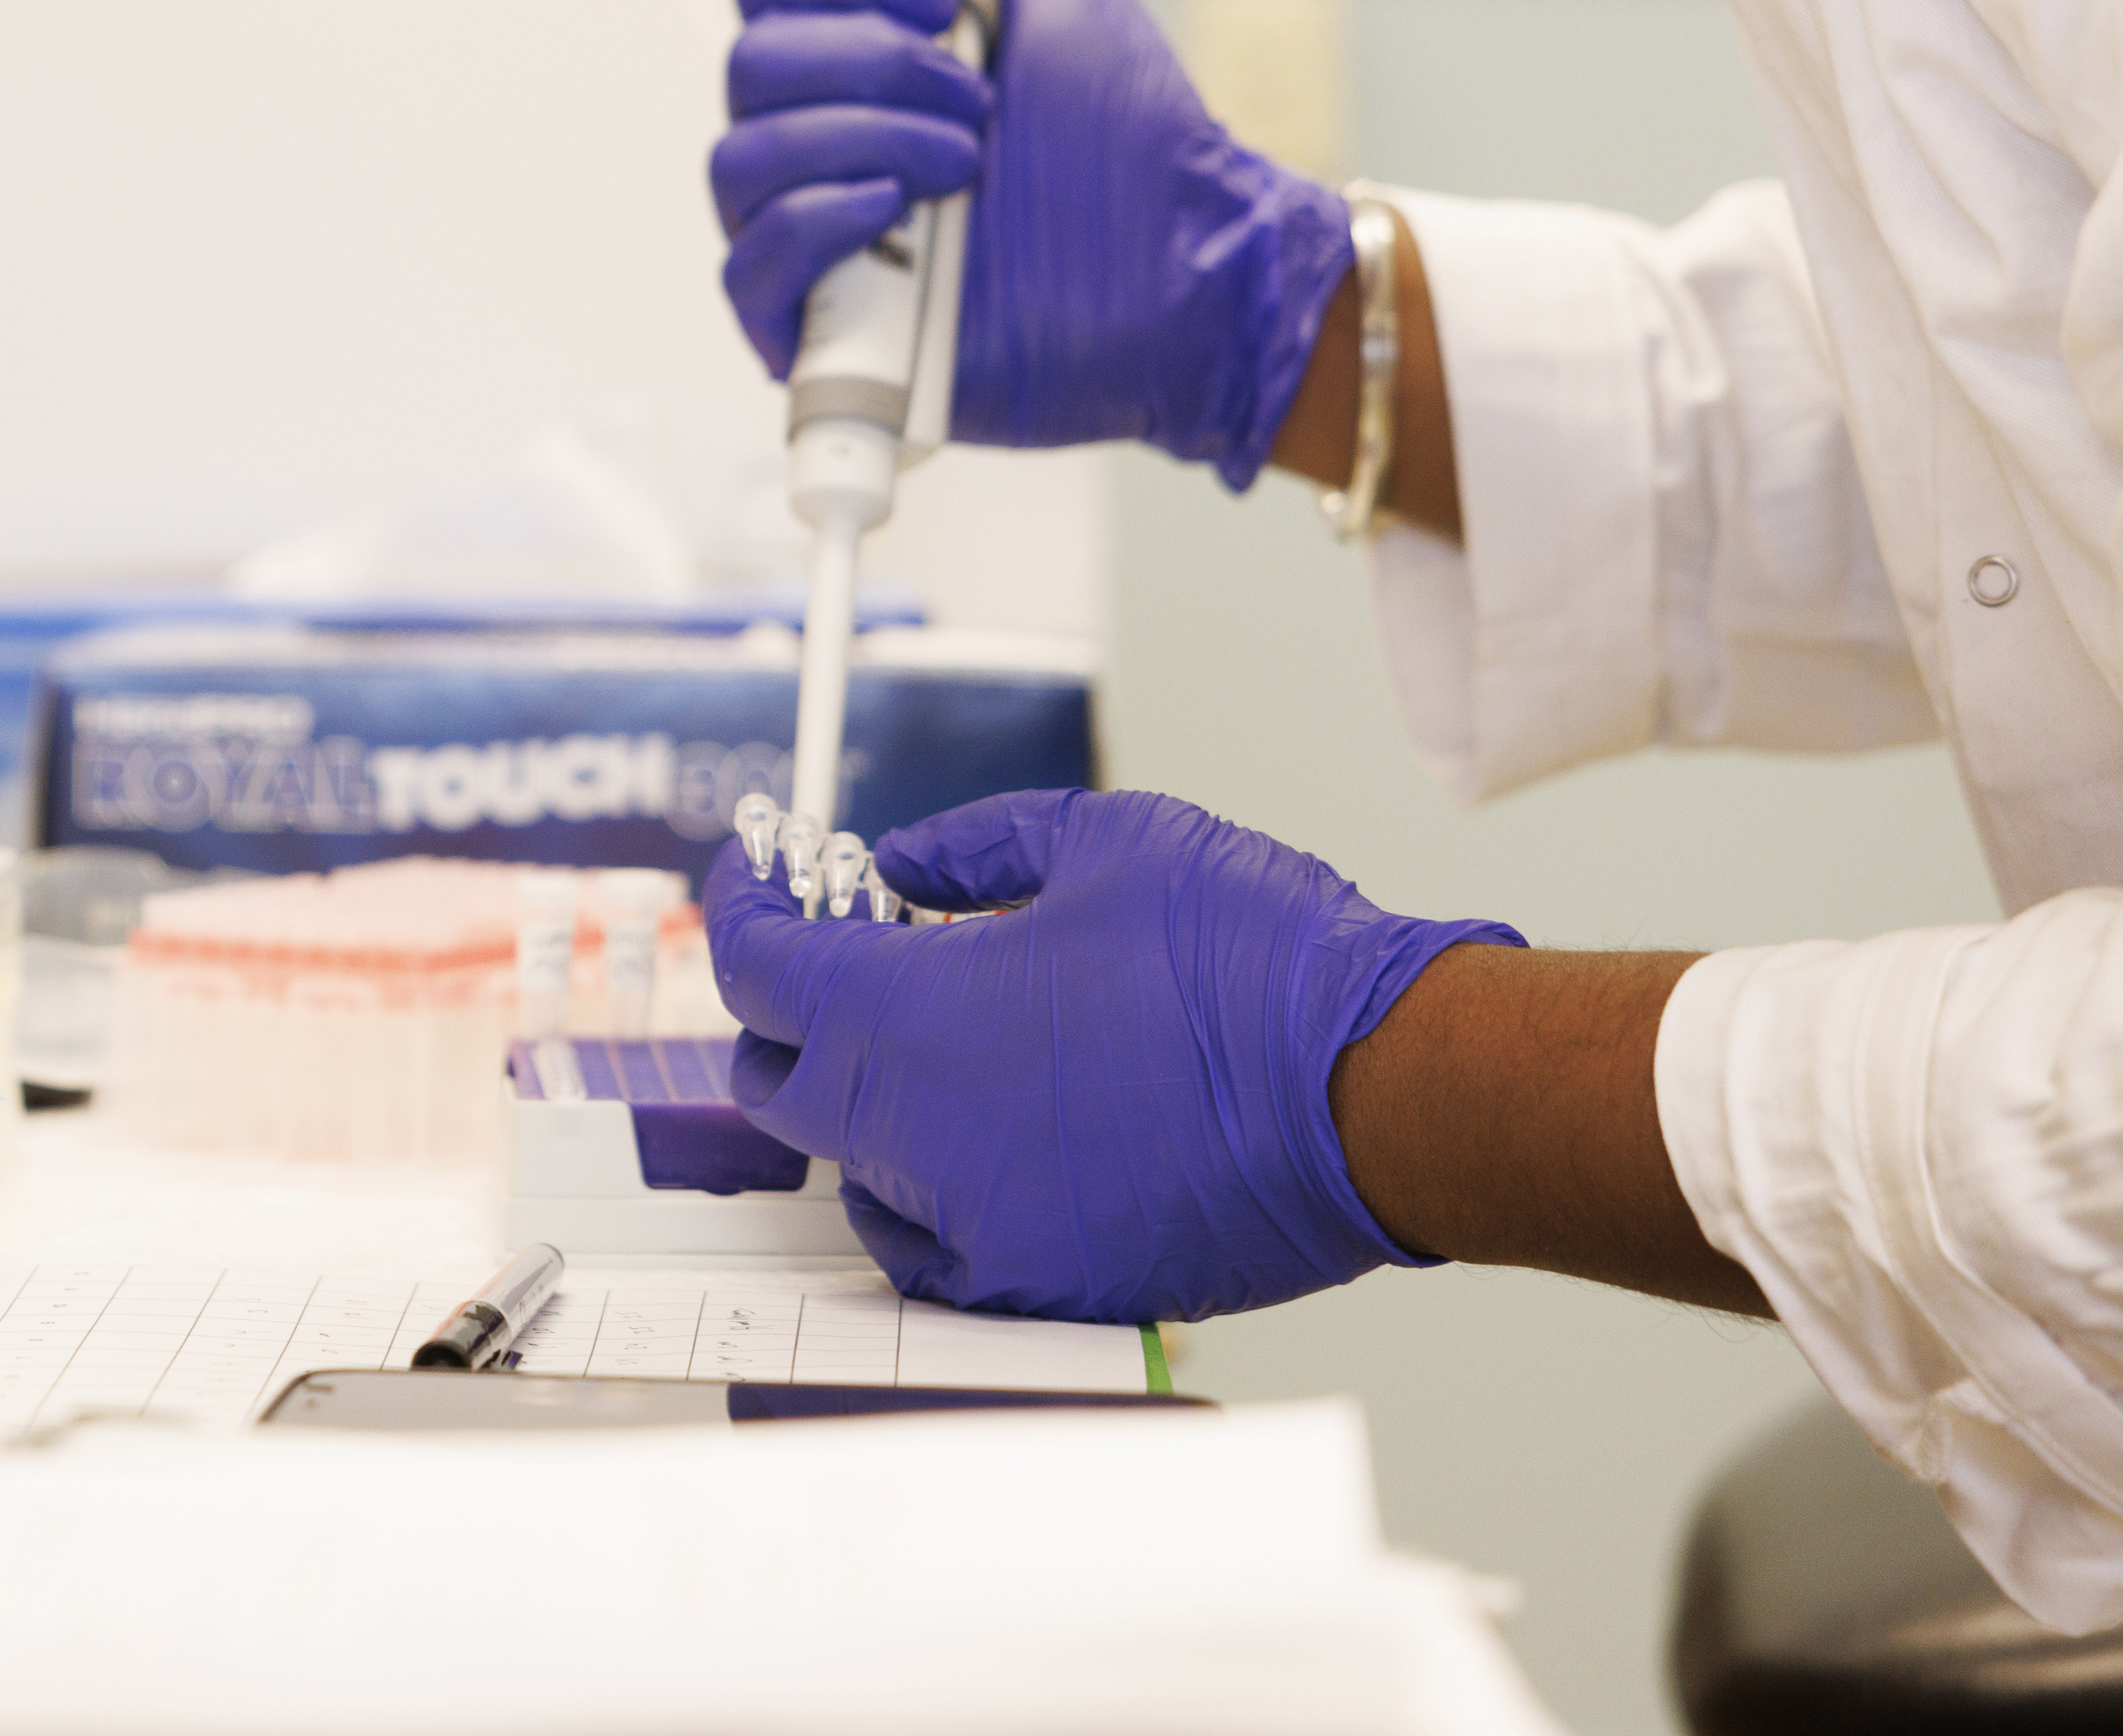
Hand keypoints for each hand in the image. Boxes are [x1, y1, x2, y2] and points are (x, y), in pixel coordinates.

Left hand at [708, 789, 1525, 1321]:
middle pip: (779, 1081)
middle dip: (781, 1015)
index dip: (744, 912)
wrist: (1378, 1090)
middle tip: (825, 960)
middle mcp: (915, 1129)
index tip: (755, 881)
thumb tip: (905, 862)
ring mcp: (973, 1220)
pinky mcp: (1040, 1283)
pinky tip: (959, 1153)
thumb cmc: (1251, 963)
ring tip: (909, 1053)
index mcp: (907, 1013)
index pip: (758, 971)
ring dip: (855, 1109)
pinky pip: (928, 1252)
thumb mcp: (1101, 839)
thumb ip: (975, 847)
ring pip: (851, 1172)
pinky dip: (918, 1201)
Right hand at [714, 0, 1350, 485]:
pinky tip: (896, 209)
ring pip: (742, 157)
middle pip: (751, 64)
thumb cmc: (1129, 132)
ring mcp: (815, 233)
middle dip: (869, 62)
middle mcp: (823, 137)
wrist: (1187, 265)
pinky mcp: (819, 325)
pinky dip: (814, 222)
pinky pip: (747, 265)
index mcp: (860, 55)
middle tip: (976, 91)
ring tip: (964, 158)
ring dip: (859, 137)